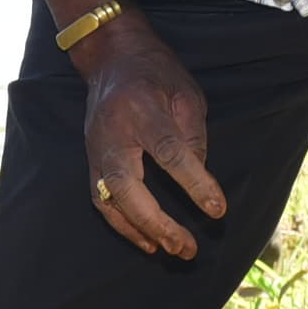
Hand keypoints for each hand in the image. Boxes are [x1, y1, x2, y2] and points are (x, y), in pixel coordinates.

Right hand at [73, 13, 222, 259]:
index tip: (217, 209)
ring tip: (169, 251)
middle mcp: (112, 133)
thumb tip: (200, 182)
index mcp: (142, 110)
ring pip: (110, 201)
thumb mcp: (187, 95)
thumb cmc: (156, 73)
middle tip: (187, 248)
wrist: (110, 57)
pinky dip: (122, 225)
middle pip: (129, 188)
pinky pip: (102, 201)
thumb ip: (193, 137)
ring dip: (139, 231)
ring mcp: (95, 149)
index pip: (169, 153)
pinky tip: (146, 240)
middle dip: (159, 223)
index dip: (194, 184)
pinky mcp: (90, 160)